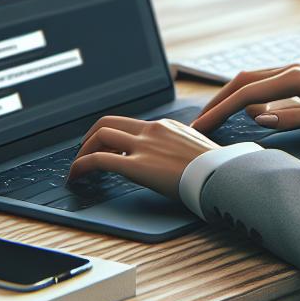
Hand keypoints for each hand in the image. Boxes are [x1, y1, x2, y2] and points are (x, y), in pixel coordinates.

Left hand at [67, 115, 220, 200]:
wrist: (222, 176)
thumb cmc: (217, 169)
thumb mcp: (200, 153)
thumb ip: (183, 152)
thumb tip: (183, 162)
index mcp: (167, 126)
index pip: (131, 125)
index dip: (113, 138)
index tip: (107, 150)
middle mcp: (152, 130)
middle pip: (109, 123)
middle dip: (90, 138)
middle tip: (83, 153)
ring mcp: (144, 146)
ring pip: (100, 135)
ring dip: (82, 151)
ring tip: (76, 168)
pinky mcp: (136, 165)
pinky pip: (99, 159)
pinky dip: (81, 166)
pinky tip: (76, 177)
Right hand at [189, 64, 299, 135]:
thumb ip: (294, 118)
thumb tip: (258, 119)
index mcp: (296, 78)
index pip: (247, 93)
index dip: (221, 110)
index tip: (201, 127)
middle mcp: (291, 69)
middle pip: (242, 80)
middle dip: (218, 101)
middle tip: (198, 124)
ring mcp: (295, 71)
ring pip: (252, 79)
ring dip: (230, 97)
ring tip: (214, 118)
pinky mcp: (299, 77)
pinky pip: (264, 83)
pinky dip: (246, 94)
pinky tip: (245, 111)